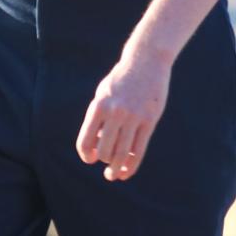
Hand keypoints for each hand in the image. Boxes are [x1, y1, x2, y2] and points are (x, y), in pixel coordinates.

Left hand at [76, 50, 171, 181]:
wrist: (146, 60)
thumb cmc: (121, 79)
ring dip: (116, 169)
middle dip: (103, 161)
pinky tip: (127, 171)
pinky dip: (132, 165)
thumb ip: (98, 117)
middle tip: (106, 166)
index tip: (90, 159)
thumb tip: (98, 144)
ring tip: (113, 175)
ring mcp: (133, 117)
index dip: (86, 155)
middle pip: (104, 150)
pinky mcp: (149, 120)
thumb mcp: (103, 93)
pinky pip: (139, 150)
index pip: (86, 140)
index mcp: (98, 106)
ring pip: (122, 154)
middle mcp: (115, 112)